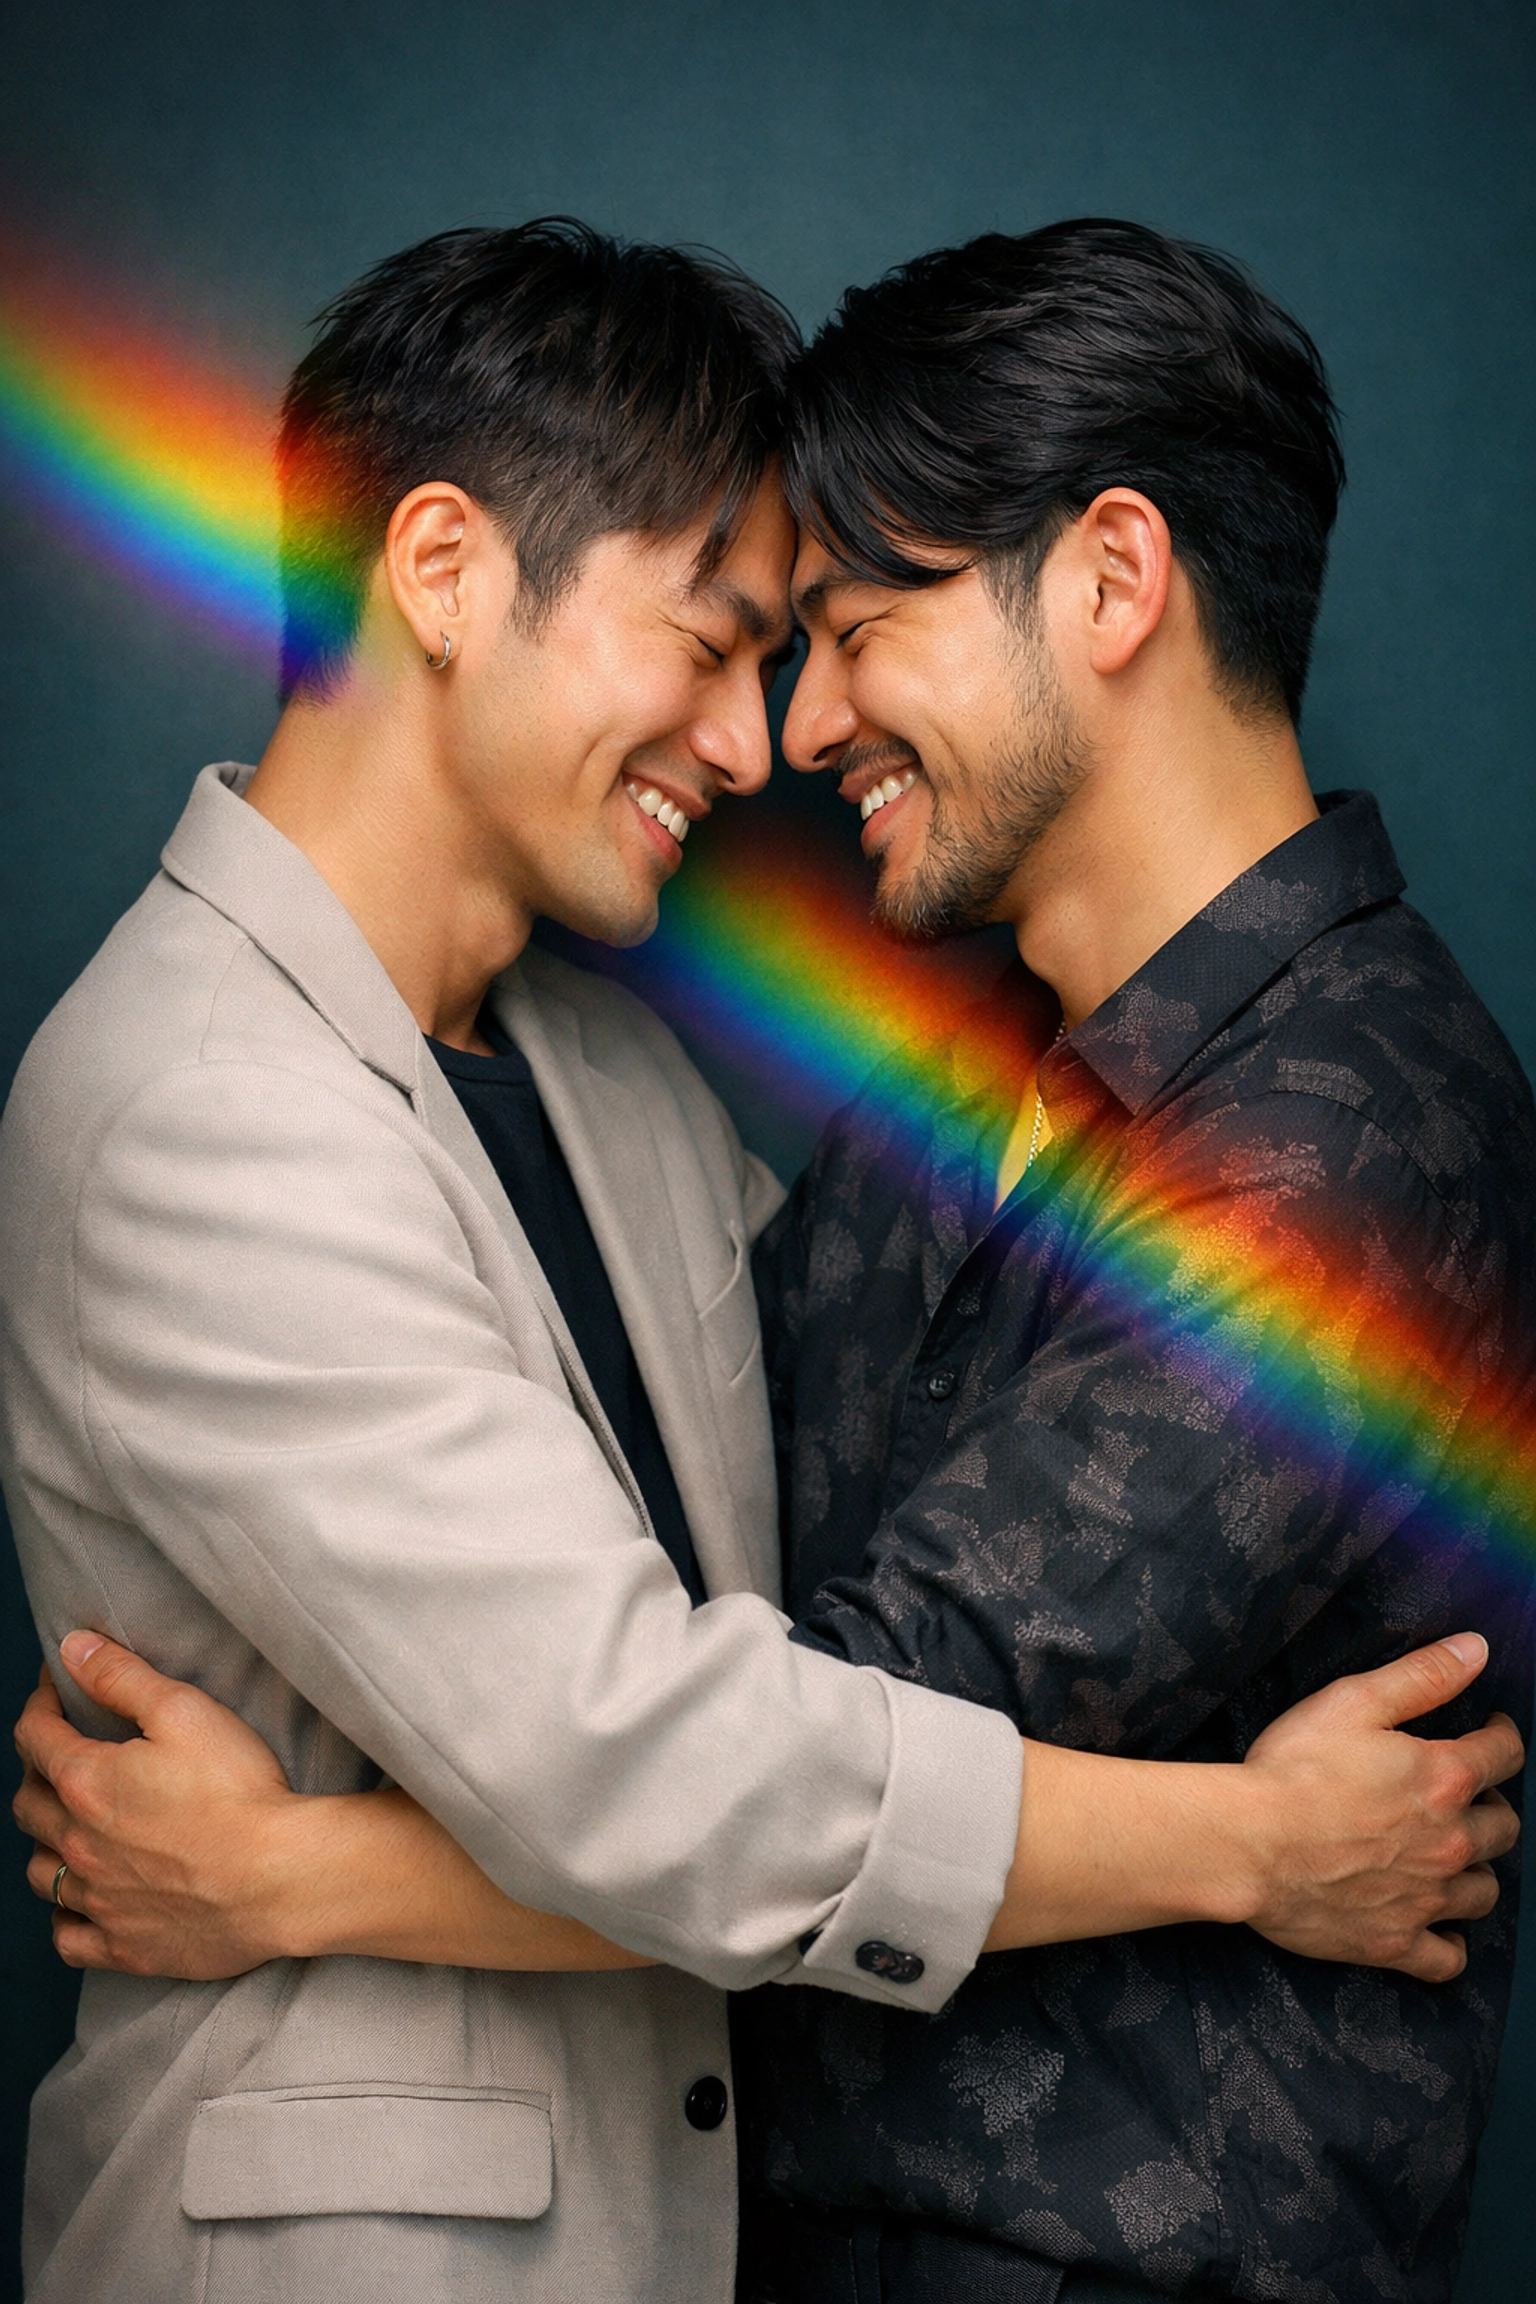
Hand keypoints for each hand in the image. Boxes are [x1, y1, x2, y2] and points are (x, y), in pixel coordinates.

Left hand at [16, 1632, 298, 1977]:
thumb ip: (122, 1678)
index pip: (35, 1736)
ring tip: (70, 1825)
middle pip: (27, 1804)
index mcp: (86, 1783)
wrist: (280, 1879)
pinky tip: (85, 1899)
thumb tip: (73, 1650)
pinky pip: (67, 1936)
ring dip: (46, 1842)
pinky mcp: (124, 1947)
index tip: (54, 1693)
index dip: (40, 1706)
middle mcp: (78, 1845)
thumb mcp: (184, 1711)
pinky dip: (66, 1915)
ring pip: (38, 1872)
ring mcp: (98, 1900)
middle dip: (38, 1770)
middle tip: (63, 1752)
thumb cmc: (239, 1792)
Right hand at [988, 1632, 1521, 1976]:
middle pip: (1504, 1827)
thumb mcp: (1354, 1702)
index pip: (1503, 1755)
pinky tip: (1439, 1928)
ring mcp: (1426, 1898)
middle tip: (1467, 1797)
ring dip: (1477, 1870)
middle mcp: (1450, 1842)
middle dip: (1493, 1806)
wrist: (1249, 1846)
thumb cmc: (1294, 1768)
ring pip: (1485, 1892)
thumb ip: (1422, 1676)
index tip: (1491, 1732)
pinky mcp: (1396, 1942)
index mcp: (1443, 1779)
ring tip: (1454, 1857)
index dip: (1500, 1738)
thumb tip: (1478, 1649)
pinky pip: (1448, 1959)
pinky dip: (1450, 1944)